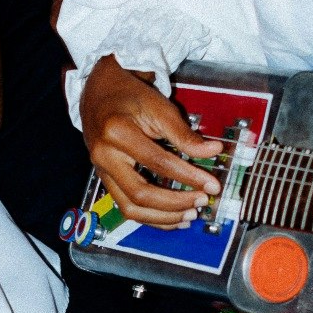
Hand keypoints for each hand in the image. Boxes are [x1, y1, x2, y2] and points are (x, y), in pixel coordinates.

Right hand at [80, 57, 222, 228]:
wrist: (99, 92)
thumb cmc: (130, 97)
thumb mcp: (159, 107)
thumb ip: (184, 133)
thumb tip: (213, 151)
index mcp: (117, 133)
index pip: (158, 163)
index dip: (188, 176)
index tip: (212, 184)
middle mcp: (105, 156)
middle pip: (140, 193)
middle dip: (175, 203)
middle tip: (202, 201)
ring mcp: (102, 171)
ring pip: (131, 208)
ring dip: (163, 218)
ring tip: (190, 215)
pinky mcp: (106, 180)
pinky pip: (127, 208)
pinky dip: (152, 218)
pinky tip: (174, 219)